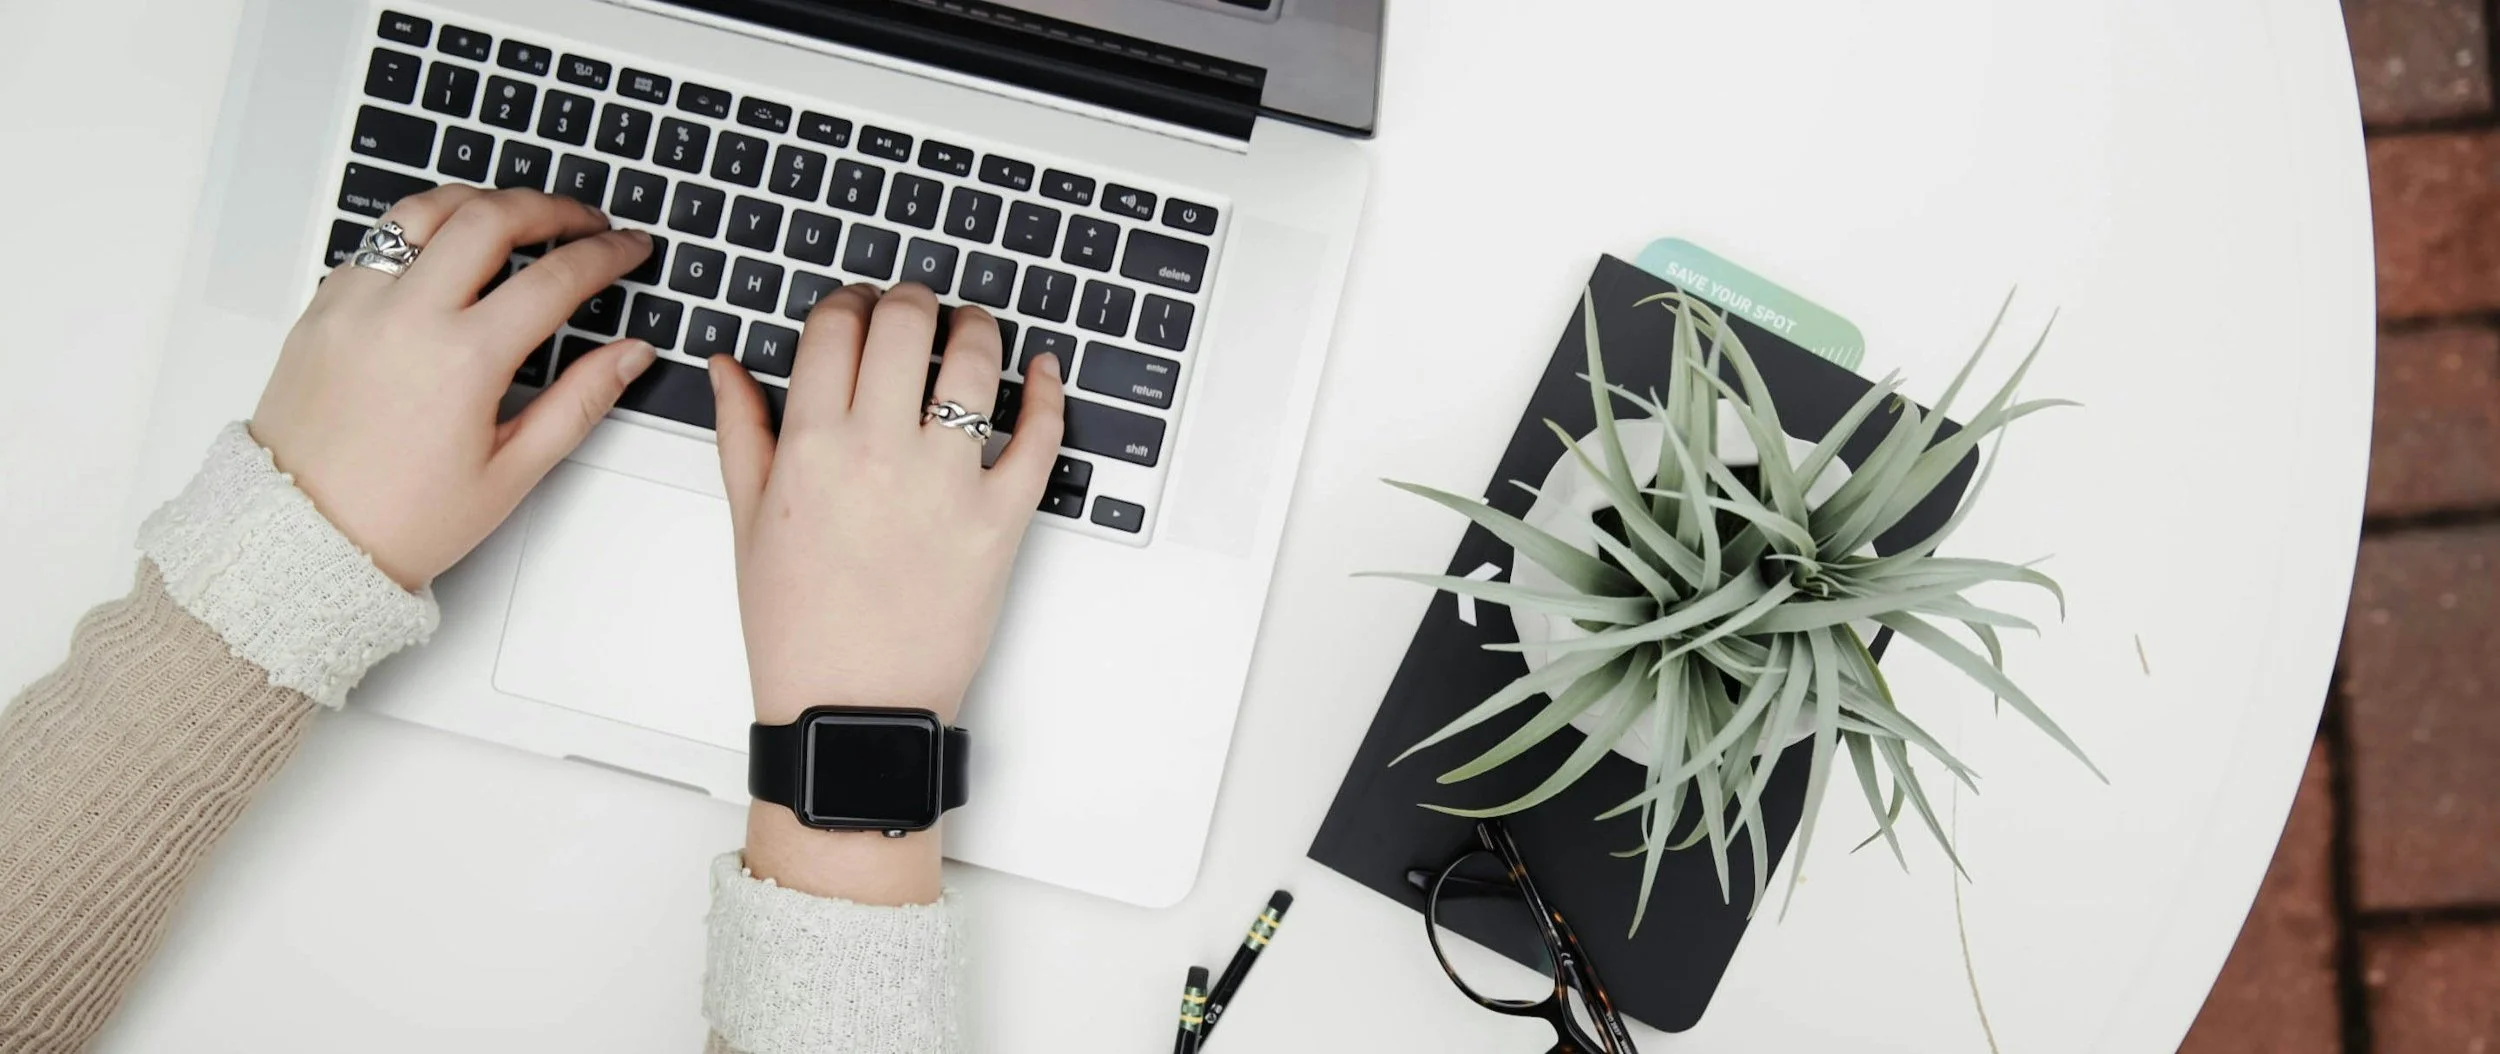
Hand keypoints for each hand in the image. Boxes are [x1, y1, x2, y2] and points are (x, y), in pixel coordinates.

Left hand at [251, 186, 655, 588]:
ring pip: (426, 210)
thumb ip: (580, 402)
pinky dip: (422, 232)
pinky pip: (378, 242)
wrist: (301, 538)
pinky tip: (447, 253)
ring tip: (515, 216)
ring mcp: (356, 304)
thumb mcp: (511, 472)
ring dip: (481, 202)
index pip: (555, 278)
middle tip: (584, 220)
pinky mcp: (322, 307)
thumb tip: (629, 354)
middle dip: (551, 208)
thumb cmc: (400, 519)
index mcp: (462, 360)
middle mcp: (405, 316)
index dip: (606, 254)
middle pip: (491, 217)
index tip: (628, 248)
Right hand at [710, 283, 1065, 726]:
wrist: (853, 708)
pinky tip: (1043, 371)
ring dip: (978, 329)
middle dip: (911, 300)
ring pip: (975, 363)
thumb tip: (729, 365)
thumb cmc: (798, 626)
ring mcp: (946, 484)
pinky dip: (1049, 393)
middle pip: (905, 324)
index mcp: (811, 447)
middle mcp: (879, 452)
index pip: (835, 327)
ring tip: (972, 331)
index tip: (858, 308)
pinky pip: (1039, 437)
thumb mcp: (748, 523)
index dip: (849, 302)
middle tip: (916, 309)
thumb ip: (742, 431)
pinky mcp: (1001, 519)